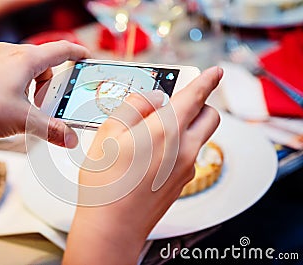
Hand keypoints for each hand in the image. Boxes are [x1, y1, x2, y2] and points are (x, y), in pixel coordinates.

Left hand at [0, 41, 89, 185]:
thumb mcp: (25, 121)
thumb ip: (52, 129)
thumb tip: (70, 139)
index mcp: (25, 59)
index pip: (60, 50)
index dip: (77, 53)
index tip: (86, 57)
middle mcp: (9, 53)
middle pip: (43, 63)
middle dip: (51, 84)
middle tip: (49, 105)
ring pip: (25, 67)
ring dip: (33, 85)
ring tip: (27, 108)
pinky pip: (9, 71)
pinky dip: (17, 85)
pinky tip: (9, 104)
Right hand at [63, 66, 222, 264]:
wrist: (113, 226)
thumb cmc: (107, 183)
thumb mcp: (109, 133)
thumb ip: (134, 107)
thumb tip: (153, 98)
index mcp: (167, 131)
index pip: (196, 96)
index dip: (208, 80)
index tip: (216, 73)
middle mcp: (184, 149)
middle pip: (209, 116)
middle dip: (199, 104)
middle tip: (176, 103)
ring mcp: (186, 168)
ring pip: (199, 137)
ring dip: (186, 126)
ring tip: (152, 133)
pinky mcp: (182, 182)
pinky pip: (188, 155)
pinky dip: (178, 146)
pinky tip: (150, 155)